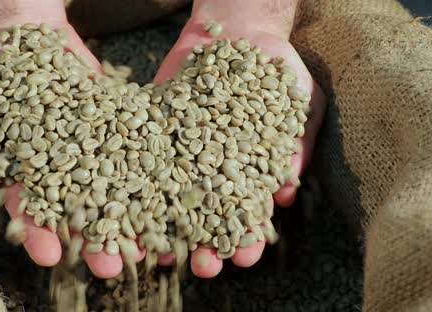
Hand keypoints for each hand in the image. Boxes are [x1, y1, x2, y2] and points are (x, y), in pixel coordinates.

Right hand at [0, 0, 137, 277]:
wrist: (26, 32)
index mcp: (20, 173)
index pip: (29, 210)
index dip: (38, 233)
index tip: (50, 254)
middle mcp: (57, 169)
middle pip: (75, 212)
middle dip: (90, 240)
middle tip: (107, 267)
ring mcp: (88, 151)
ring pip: (109, 191)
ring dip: (124, 221)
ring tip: (144, 249)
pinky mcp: (113, 130)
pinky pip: (132, 157)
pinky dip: (147, 179)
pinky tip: (164, 201)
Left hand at [153, 0, 325, 277]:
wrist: (238, 29)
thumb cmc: (276, 67)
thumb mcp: (298, 100)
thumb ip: (296, 143)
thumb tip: (286, 189)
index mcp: (252, 173)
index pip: (248, 215)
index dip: (246, 237)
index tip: (243, 255)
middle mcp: (214, 172)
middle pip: (207, 219)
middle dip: (207, 246)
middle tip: (204, 267)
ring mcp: (182, 156)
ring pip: (172, 202)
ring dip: (168, 232)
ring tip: (163, 256)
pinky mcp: (156, 137)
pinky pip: (144, 169)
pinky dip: (137, 194)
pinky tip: (134, 217)